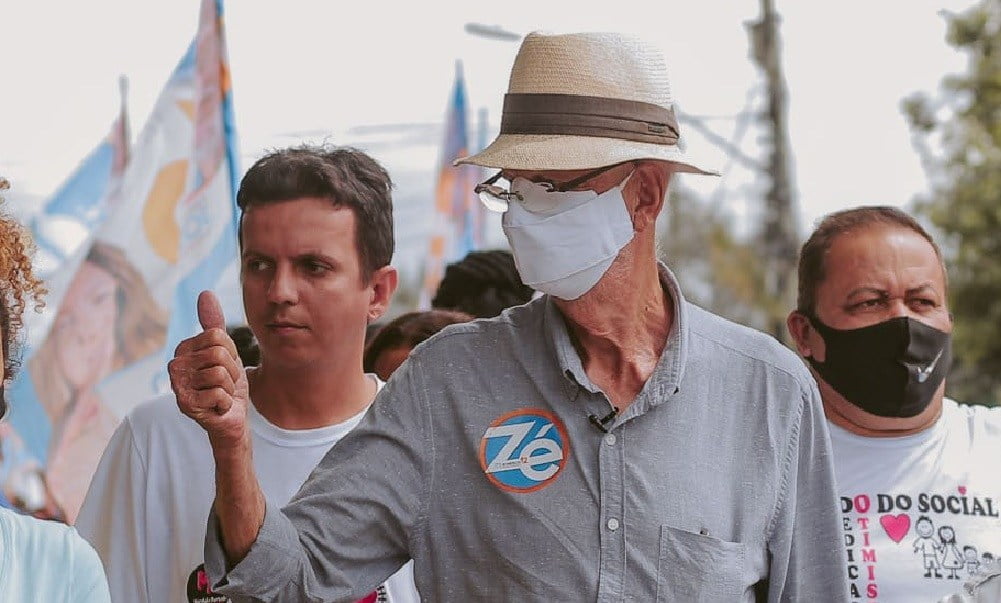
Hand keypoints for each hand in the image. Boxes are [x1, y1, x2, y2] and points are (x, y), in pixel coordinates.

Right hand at [169, 291, 248, 450]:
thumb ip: (214, 324)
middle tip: (225, 384)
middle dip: (232, 371)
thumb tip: (205, 292)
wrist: (230, 418)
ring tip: (220, 394)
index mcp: (183, 349)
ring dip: (230, 388)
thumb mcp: (226, 351)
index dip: (231, 353)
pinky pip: (219, 393)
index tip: (225, 367)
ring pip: (220, 373)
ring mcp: (177, 386)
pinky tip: (217, 408)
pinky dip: (225, 402)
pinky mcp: (184, 405)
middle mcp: (174, 365)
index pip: (217, 336)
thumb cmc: (227, 384)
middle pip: (219, 353)